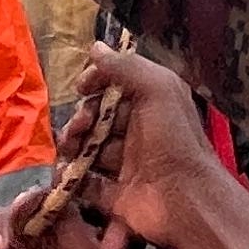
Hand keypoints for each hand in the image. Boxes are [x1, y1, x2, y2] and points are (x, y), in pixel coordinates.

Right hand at [63, 43, 248, 248]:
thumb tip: (95, 48)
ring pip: (89, 149)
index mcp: (151, 105)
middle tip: (80, 125)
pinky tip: (62, 172)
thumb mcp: (157, 89)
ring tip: (68, 147)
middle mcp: (138, 133)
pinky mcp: (115, 196)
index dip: (96, 84)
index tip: (81, 87)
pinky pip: (87, 184)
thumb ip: (126, 67)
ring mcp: (126, 166)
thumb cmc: (174, 139)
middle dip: (82, 117)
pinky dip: (71, 178)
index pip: (116, 88)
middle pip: (99, 119)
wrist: (185, 200)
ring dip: (73, 145)